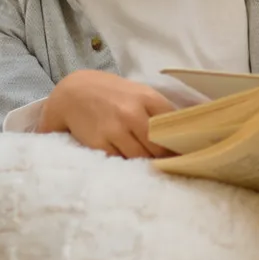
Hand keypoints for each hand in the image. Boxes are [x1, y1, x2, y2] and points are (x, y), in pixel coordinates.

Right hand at [40, 72, 174, 158]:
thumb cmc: (112, 94)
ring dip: (146, 163)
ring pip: (140, 157)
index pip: (172, 125)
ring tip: (151, 166)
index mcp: (147, 98)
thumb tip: (183, 132)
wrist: (73, 93)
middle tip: (170, 165)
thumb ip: (158, 111)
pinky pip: (120, 160)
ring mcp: (115, 130)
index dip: (180, 141)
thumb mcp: (138, 93)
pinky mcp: (99, 144)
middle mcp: (132, 113)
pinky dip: (127, 164)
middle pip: (158, 146)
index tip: (185, 151)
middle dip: (164, 157)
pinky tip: (130, 164)